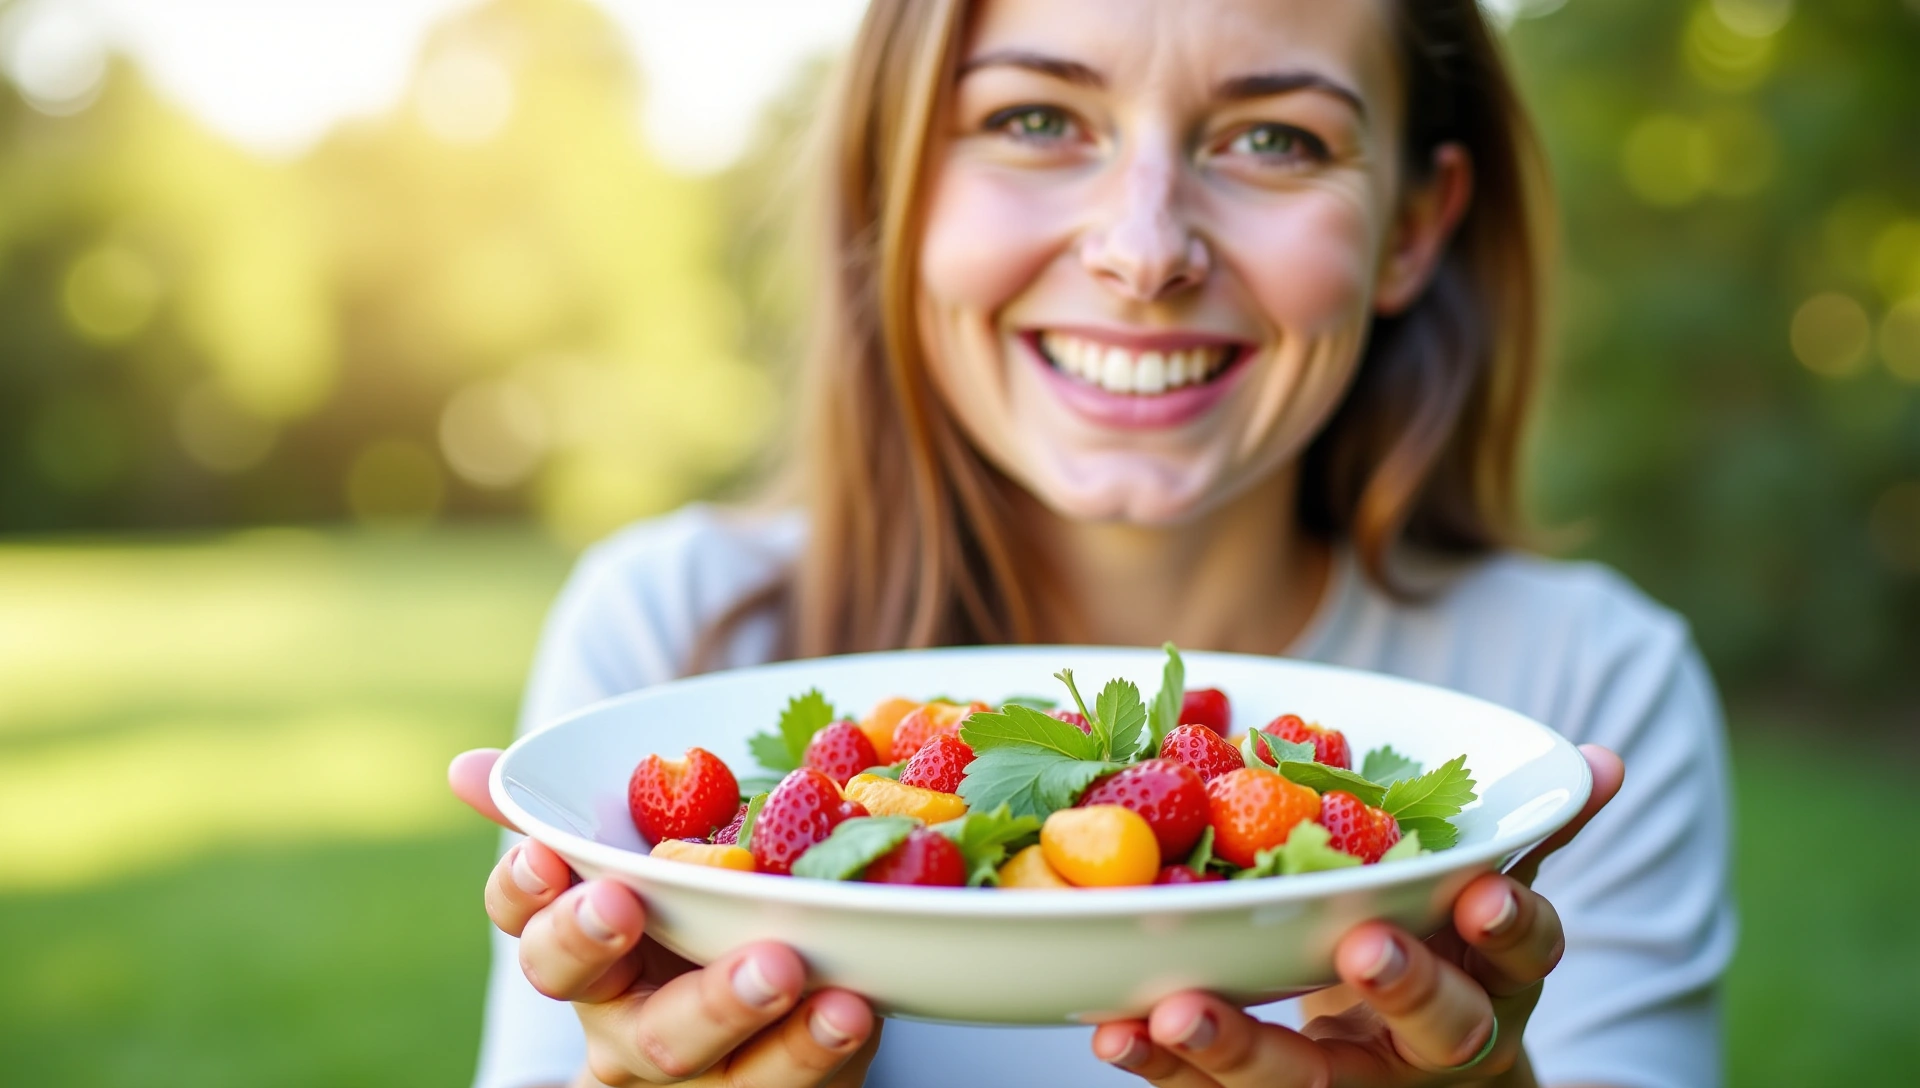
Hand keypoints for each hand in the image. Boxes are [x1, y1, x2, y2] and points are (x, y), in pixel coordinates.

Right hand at [448, 749, 877, 1086]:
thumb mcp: (651, 863)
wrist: (778, 1027)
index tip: (544, 852)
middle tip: (628, 905)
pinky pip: (784, 1085)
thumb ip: (575, 811)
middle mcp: (620, 1014)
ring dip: (732, 1005)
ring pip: (688, 1050)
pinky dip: (817, 1048)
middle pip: (585, 986)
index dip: (525, 889)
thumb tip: (464, 768)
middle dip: (599, 945)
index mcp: (583, 943)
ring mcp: (693, 1071)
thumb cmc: (697, 925)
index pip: (524, 916)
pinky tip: (850, 1007)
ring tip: (782, 964)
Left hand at [1090, 744, 1625, 1086]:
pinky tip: (1112, 1031)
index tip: (1483, 891)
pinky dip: (1163, 1071)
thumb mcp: (1491, 901)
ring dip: (1240, 1049)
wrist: (1420, 1086)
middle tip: (1358, 948)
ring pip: (1309, 1083)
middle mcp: (1439, 1045)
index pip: (1524, 951)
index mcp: (1496, 977)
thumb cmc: (1447, 959)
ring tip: (1176, 1010)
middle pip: (1435, 1029)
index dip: (1510, 925)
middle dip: (1401, 988)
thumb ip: (1529, 834)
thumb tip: (1605, 760)